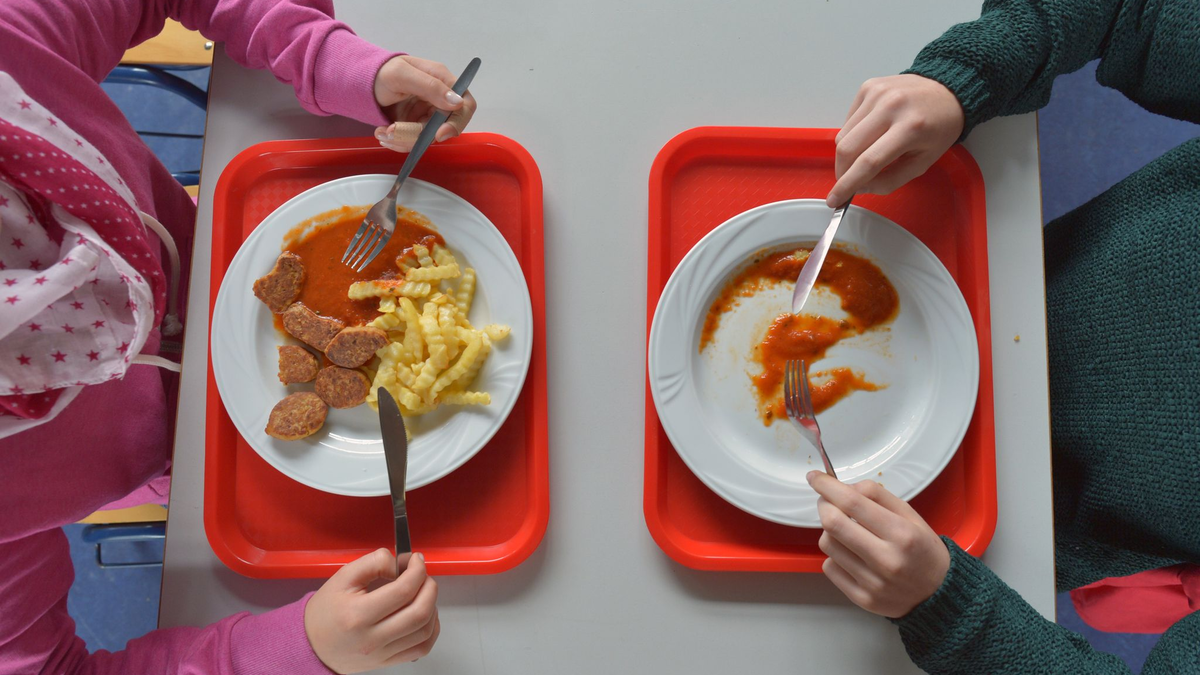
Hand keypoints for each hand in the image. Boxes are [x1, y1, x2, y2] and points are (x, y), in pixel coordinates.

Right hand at [304, 549, 439, 673]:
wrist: (311, 644)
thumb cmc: (325, 611)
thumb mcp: (343, 577)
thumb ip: (373, 563)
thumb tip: (400, 563)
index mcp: (358, 614)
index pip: (403, 590)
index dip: (417, 570)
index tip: (416, 560)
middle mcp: (372, 638)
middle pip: (420, 612)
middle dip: (430, 586)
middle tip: (423, 574)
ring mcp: (382, 653)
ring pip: (425, 631)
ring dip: (433, 606)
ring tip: (423, 592)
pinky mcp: (388, 661)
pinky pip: (422, 648)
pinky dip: (431, 629)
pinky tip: (425, 614)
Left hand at [373, 55, 477, 151]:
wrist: (361, 81)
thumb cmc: (381, 71)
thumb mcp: (403, 74)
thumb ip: (430, 86)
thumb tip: (457, 102)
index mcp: (442, 81)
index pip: (465, 105)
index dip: (457, 122)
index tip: (439, 134)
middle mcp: (439, 99)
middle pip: (444, 128)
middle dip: (419, 135)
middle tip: (395, 132)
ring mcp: (427, 114)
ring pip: (426, 138)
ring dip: (403, 139)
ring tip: (383, 132)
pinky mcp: (415, 126)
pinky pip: (413, 142)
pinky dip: (397, 141)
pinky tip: (383, 133)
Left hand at [808, 471, 949, 617]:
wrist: (939, 594)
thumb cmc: (923, 550)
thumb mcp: (911, 515)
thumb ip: (878, 495)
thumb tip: (845, 487)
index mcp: (902, 534)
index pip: (852, 503)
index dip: (827, 486)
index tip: (815, 477)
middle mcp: (886, 559)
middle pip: (832, 523)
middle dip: (824, 505)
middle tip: (828, 502)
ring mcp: (872, 582)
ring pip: (827, 545)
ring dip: (830, 531)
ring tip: (846, 531)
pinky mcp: (862, 598)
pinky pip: (830, 567)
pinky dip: (835, 555)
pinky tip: (851, 554)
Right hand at [826, 74, 963, 206]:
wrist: (946, 91)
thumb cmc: (938, 128)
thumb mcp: (923, 163)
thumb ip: (890, 181)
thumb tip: (860, 187)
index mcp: (910, 129)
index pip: (868, 162)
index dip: (848, 184)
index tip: (835, 199)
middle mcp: (891, 107)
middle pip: (848, 148)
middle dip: (842, 172)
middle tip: (847, 182)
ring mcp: (877, 93)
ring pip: (843, 135)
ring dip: (847, 154)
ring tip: (865, 154)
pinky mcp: (868, 87)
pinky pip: (848, 120)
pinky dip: (852, 135)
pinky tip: (870, 134)